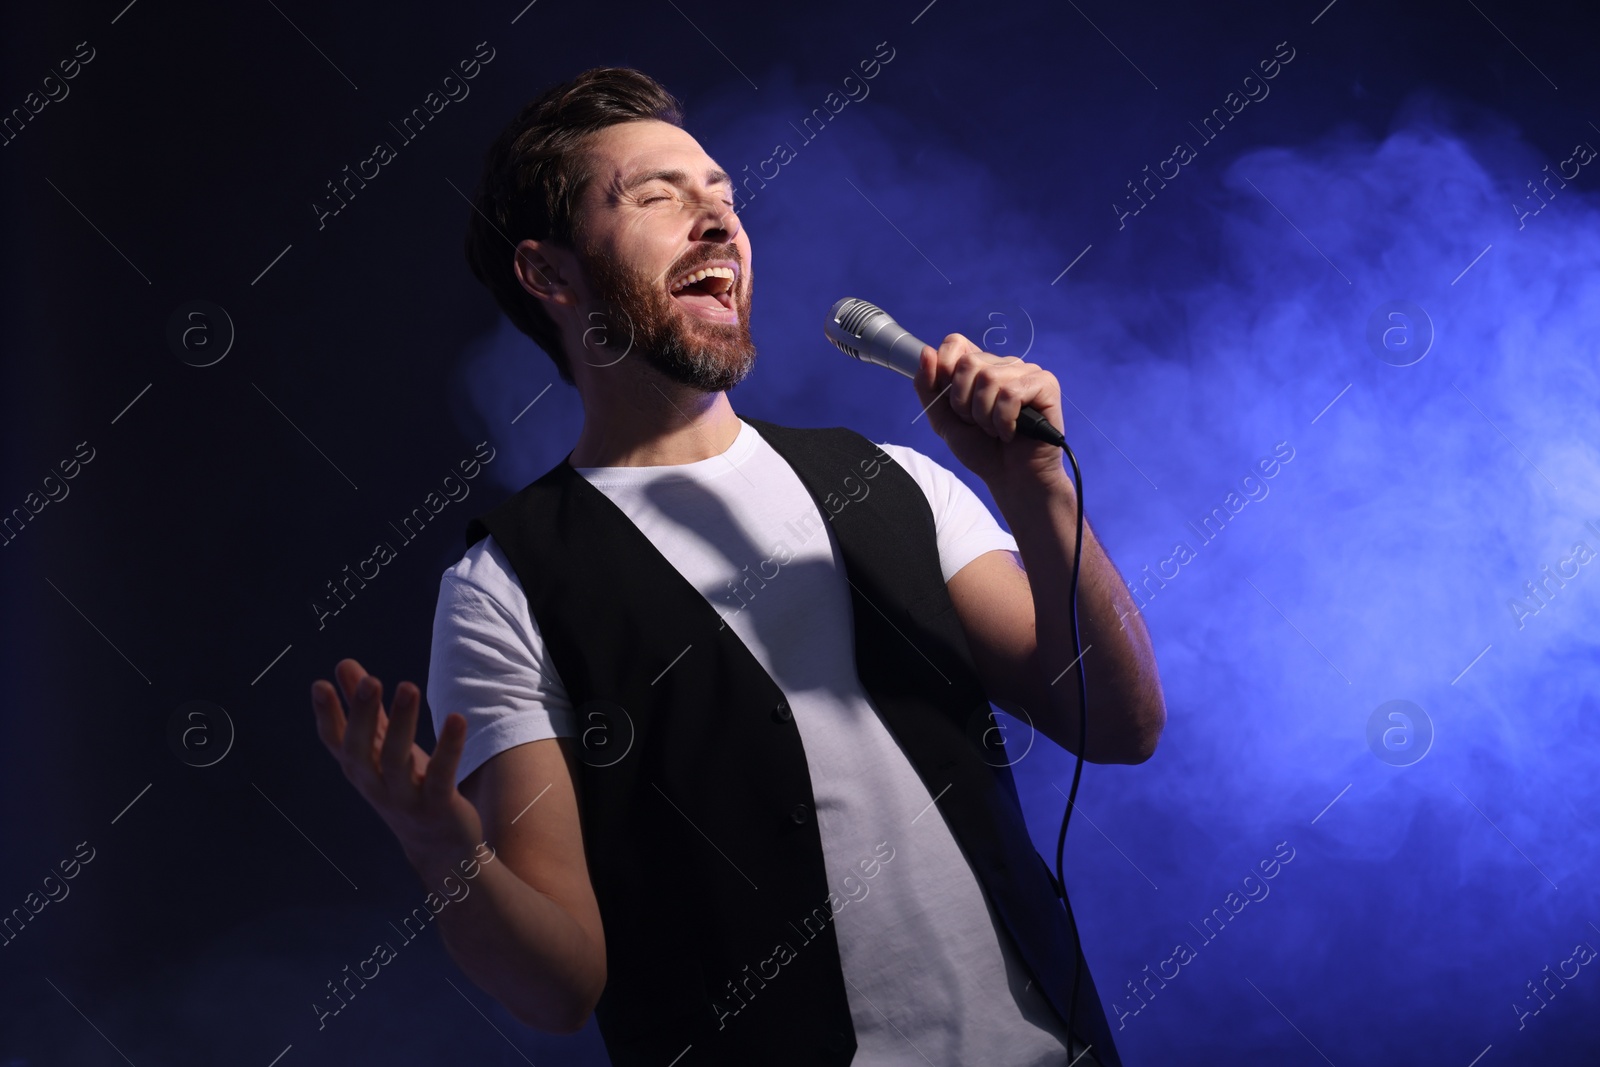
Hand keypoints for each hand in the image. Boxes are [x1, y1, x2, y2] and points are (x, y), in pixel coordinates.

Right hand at [311, 658, 483, 872]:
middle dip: (362, 715)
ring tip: (407, 687)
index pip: (336, 742)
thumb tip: (344, 665)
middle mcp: (375, 786)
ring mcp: (405, 799)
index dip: (327, 716)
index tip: (320, 686)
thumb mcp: (383, 748)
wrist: (439, 847)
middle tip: (369, 680)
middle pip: (360, 751)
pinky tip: (456, 719)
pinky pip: (441, 775)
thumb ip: (366, 708)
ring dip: (401, 723)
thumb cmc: (406, 787)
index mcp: (360, 770)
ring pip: (397, 761)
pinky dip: (448, 748)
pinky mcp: (438, 806)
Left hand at [913, 333, 1071, 493]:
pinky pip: (1011, 393)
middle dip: (964, 403)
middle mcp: (1003, 364)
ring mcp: (1026, 372)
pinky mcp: (1045, 384)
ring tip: (995, 429)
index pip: (955, 343)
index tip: (951, 401)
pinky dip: (1004, 420)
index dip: (945, 370)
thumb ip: (928, 387)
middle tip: (978, 423)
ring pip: (989, 379)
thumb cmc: (981, 449)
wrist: (1009, 477)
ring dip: (985, 416)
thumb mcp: (943, 419)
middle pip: (968, 363)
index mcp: (980, 366)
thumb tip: (926, 352)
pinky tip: (1011, 431)